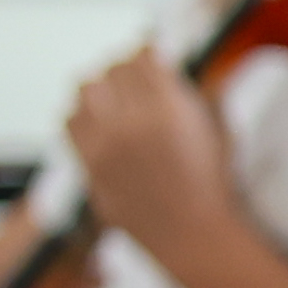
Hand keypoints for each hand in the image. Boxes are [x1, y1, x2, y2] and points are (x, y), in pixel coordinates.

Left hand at [65, 51, 242, 263]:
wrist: (191, 233)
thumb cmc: (212, 185)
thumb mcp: (217, 130)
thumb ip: (190, 95)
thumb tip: (166, 69)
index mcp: (169, 110)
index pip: (141, 58)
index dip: (146, 54)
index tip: (150, 56)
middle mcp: (131, 122)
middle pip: (111, 70)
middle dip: (124, 70)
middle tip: (134, 78)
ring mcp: (105, 144)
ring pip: (84, 90)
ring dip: (100, 88)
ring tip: (113, 98)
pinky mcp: (88, 163)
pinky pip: (69, 120)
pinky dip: (81, 114)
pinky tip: (98, 121)